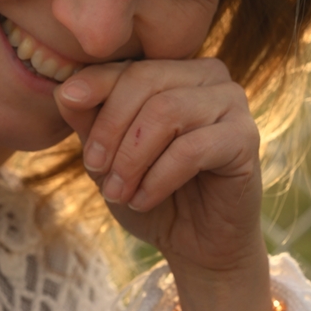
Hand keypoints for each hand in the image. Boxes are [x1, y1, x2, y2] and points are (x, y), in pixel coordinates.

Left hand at [54, 58, 268, 294]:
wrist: (196, 245)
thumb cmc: (150, 193)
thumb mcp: (108, 156)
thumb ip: (89, 120)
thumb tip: (64, 90)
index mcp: (173, 69)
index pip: (126, 65)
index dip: (93, 91)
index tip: (71, 118)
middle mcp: (207, 74)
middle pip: (144, 80)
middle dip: (110, 130)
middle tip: (95, 171)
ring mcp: (232, 101)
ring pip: (166, 111)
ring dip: (132, 158)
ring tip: (118, 193)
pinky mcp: (246, 137)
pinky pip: (192, 148)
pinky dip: (158, 178)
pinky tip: (143, 200)